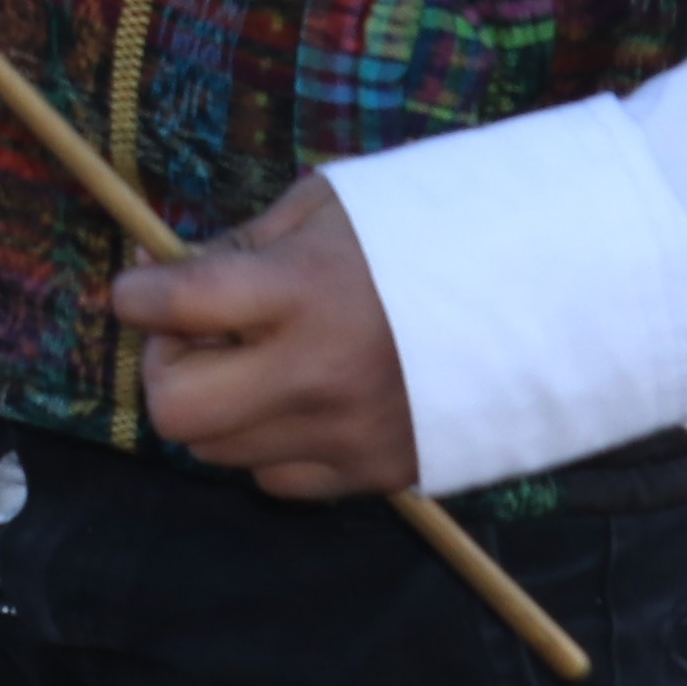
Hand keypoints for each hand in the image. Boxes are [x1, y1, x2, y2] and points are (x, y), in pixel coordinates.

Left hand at [114, 173, 419, 499]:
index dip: (136, 295)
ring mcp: (348, 434)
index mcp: (302, 290)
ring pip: (218, 451)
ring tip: (256, 364)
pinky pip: (278, 478)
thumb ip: (241, 245)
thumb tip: (160, 273)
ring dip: (216, 407)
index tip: (145, 288)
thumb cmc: (428, 235)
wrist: (549, 297)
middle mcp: (317, 373)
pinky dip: (269, 443)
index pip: (171, 306)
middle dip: (166, 369)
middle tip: (197, 337)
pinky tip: (300, 402)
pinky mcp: (380, 474)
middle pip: (175, 408)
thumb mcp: (329, 206)